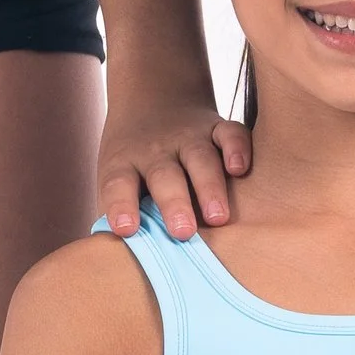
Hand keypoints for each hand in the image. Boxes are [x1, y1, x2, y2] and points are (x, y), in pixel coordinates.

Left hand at [99, 85, 251, 240]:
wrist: (152, 94)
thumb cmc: (134, 157)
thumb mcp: (114, 176)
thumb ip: (115, 212)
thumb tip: (115, 260)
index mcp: (125, 164)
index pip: (118, 185)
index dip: (120, 206)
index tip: (126, 230)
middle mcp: (156, 150)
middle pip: (164, 176)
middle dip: (174, 203)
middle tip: (183, 232)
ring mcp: (188, 137)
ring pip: (200, 159)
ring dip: (209, 187)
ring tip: (217, 217)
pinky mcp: (216, 126)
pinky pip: (230, 133)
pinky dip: (238, 148)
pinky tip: (240, 169)